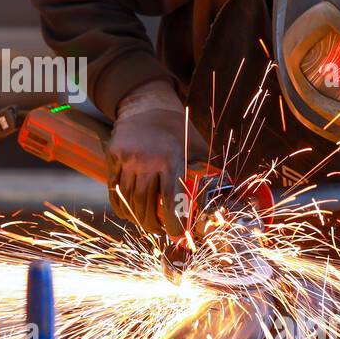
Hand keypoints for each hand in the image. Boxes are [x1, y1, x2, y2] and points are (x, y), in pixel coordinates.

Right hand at [106, 107, 208, 235]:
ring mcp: (127, 159)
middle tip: (159, 232)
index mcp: (170, 159)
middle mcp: (146, 160)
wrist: (147, 105)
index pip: (169, 200)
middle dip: (152, 224)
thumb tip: (226, 192)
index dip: (172, 222)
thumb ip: (208, 169)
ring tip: (145, 224)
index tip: (175, 234)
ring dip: (136, 217)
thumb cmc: (177, 129)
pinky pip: (113, 188)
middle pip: (145, 204)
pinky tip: (127, 214)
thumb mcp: (197, 146)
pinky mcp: (113, 156)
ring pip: (128, 198)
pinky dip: (120, 205)